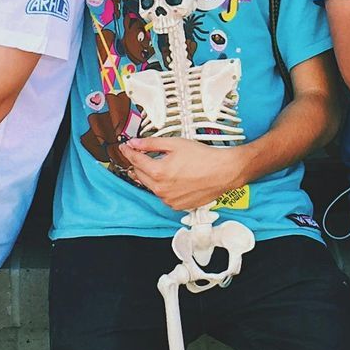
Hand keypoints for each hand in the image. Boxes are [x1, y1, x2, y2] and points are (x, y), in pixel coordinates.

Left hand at [118, 137, 248, 212]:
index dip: (129, 152)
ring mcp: (168, 200)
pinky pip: (163, 195)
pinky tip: (172, 178)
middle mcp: (161, 189)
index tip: (126, 147)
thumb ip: (151, 144)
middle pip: (140, 175)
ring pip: (151, 186)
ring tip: (162, 166)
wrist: (223, 172)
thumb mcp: (175, 143)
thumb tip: (135, 143)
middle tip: (141, 154)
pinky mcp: (177, 205)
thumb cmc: (203, 157)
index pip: (135, 160)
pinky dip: (163, 187)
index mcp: (158, 172)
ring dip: (151, 176)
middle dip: (139, 163)